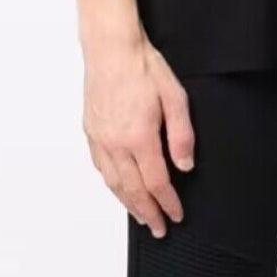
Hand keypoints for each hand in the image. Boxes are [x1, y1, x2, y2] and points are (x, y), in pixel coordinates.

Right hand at [82, 33, 194, 236]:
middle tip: (159, 227)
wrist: (111, 49)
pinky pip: (101, 167)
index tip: (176, 214)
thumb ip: (181, 134)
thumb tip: (185, 165)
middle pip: (133, 189)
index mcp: (139, 137)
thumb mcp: (175, 96)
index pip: (156, 182)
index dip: (167, 202)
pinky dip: (112, 184)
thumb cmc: (143, 67)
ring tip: (141, 215)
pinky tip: (118, 187)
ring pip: (114, 183)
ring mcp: (100, 138)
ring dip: (128, 203)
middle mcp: (116, 143)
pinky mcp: (91, 131)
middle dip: (148, 211)